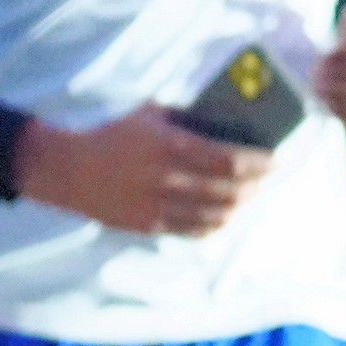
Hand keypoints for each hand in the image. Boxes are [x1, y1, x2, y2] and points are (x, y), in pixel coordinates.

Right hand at [14, 107, 272, 235]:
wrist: (69, 170)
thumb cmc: (114, 135)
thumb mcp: (150, 114)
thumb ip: (186, 118)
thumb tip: (227, 125)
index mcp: (170, 145)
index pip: (230, 159)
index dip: (259, 162)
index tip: (276, 160)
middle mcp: (167, 179)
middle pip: (229, 190)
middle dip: (255, 185)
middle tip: (266, 179)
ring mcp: (158, 206)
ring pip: (216, 214)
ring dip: (238, 206)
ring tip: (247, 197)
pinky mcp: (149, 225)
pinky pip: (194, 231)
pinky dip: (215, 224)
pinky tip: (224, 216)